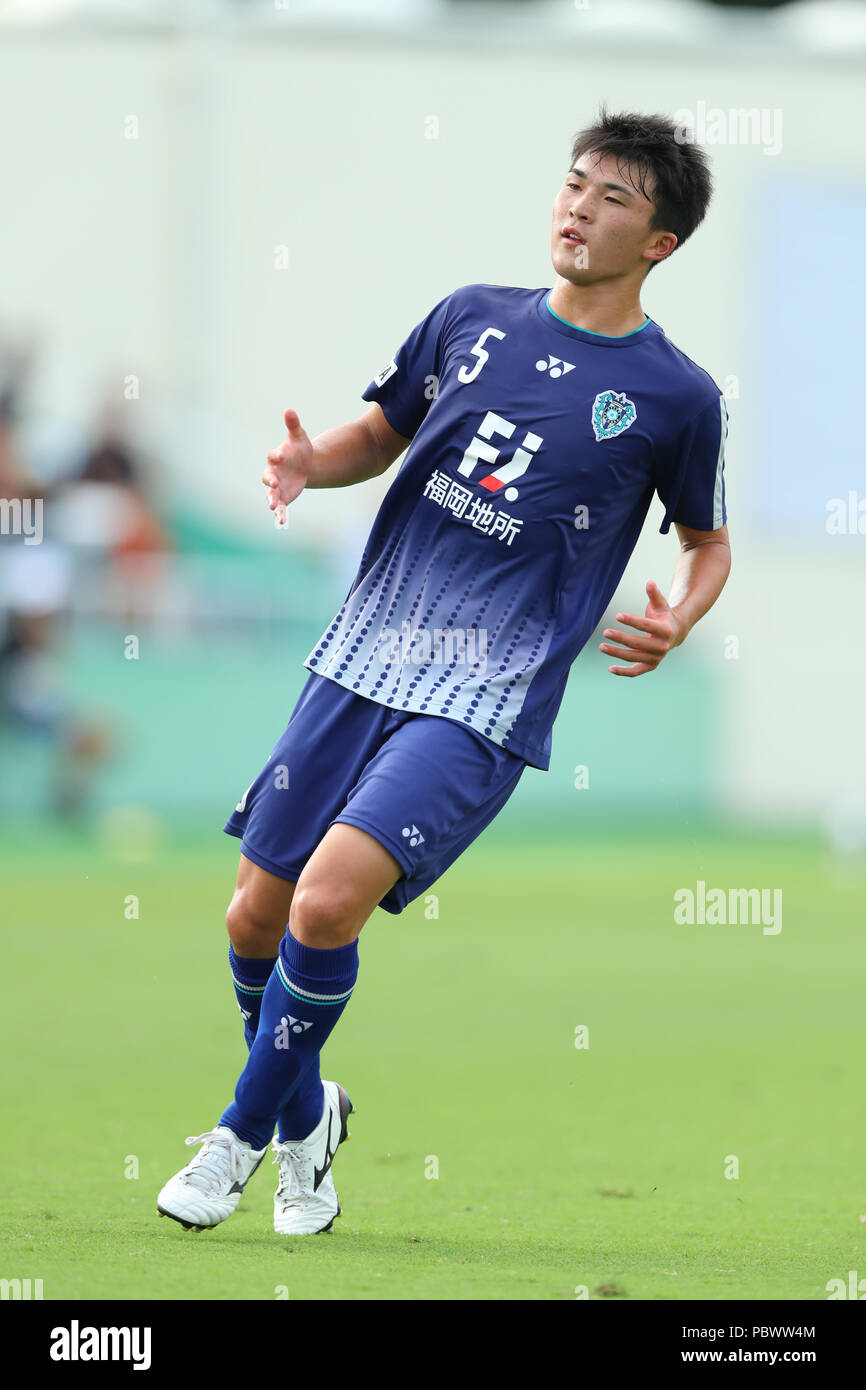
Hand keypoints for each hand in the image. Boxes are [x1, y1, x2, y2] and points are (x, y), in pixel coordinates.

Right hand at [262, 408, 313, 525]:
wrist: (306, 465)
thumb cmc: (300, 449)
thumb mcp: (299, 437)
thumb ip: (293, 425)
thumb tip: (289, 410)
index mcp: (276, 457)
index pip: (273, 456)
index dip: (276, 456)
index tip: (281, 455)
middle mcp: (273, 473)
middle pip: (267, 477)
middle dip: (270, 480)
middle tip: (274, 482)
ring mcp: (277, 487)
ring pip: (271, 494)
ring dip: (271, 500)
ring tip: (273, 507)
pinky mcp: (283, 497)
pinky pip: (280, 507)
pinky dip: (280, 514)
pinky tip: (281, 522)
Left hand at [598, 580, 685, 676]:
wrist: (675, 633)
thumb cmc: (663, 616)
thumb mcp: (661, 604)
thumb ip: (654, 594)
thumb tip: (649, 582)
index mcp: (665, 630)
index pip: (646, 625)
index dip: (631, 621)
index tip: (617, 616)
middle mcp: (662, 646)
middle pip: (638, 644)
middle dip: (621, 638)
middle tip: (605, 632)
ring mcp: (657, 658)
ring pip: (634, 657)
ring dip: (617, 653)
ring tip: (602, 646)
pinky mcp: (651, 666)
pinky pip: (636, 671)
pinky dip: (623, 672)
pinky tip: (610, 669)